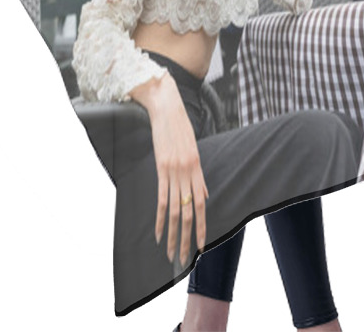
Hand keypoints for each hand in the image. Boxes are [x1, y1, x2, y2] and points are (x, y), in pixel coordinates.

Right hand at [138, 75, 209, 267]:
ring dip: (173, 235)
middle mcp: (188, 172)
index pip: (202, 204)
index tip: (202, 245)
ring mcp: (174, 171)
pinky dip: (160, 219)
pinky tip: (158, 234)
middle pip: (190, 212)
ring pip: (176, 210)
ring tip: (171, 253)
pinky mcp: (161, 168)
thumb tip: (205, 193)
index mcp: (198, 168)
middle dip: (187, 238)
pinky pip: (162, 199)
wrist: (166, 105)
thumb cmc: (180, 126)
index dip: (202, 226)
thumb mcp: (194, 149)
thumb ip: (199, 174)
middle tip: (185, 259)